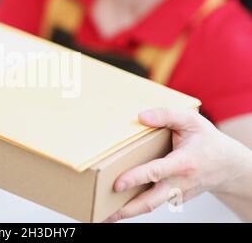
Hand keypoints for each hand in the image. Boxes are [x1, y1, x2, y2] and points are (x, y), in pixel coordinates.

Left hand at [105, 108, 249, 221]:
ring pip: (149, 206)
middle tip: (104, 214)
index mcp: (183, 163)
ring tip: (104, 216)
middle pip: (149, 201)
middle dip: (126, 210)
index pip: (156, 172)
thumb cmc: (207, 141)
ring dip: (127, 213)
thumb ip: (167, 115)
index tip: (117, 184)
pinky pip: (152, 202)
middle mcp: (178, 183)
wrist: (229, 166)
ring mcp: (175, 193)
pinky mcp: (173, 197)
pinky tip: (117, 206)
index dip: (136, 178)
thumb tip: (141, 116)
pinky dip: (135, 206)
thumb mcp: (192, 121)